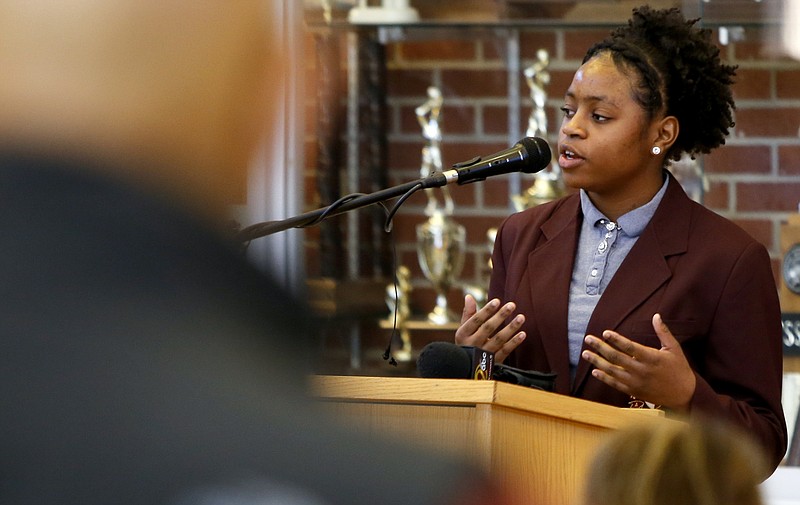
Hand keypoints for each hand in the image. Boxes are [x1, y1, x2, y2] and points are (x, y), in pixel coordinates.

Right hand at [454, 294, 525, 363]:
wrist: (466, 369)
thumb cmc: (467, 344)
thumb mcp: (464, 330)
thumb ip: (468, 314)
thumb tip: (469, 296)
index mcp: (463, 334)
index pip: (475, 320)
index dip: (486, 310)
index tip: (497, 301)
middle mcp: (472, 344)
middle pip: (488, 328)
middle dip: (500, 316)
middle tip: (512, 305)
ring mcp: (483, 355)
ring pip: (498, 340)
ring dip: (511, 328)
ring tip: (521, 317)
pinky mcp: (493, 363)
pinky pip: (505, 352)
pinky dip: (514, 343)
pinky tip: (522, 334)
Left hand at [581, 313, 695, 411]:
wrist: (684, 395)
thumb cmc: (679, 369)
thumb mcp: (674, 349)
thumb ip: (663, 332)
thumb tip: (656, 315)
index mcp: (652, 358)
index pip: (630, 347)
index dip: (616, 340)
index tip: (605, 332)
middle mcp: (642, 370)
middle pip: (616, 358)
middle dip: (600, 348)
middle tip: (588, 339)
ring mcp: (636, 382)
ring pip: (612, 371)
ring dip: (597, 362)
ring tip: (585, 353)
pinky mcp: (634, 391)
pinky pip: (615, 384)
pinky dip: (604, 378)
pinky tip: (594, 371)